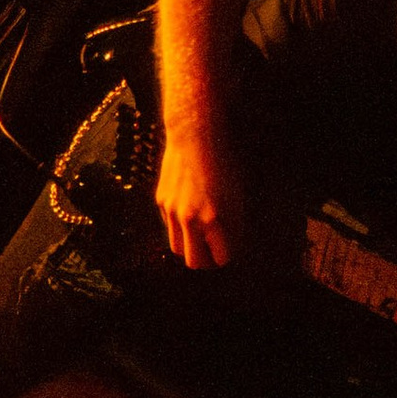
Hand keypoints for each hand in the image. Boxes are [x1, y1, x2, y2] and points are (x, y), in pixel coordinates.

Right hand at [157, 126, 240, 269]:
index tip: (230, 249)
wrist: (194, 135)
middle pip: (194, 262)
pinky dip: (180, 227)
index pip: (221, 257)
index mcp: (213, 218)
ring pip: (177, 248)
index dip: (227, 255)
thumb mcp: (236, 194)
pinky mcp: (160, 201)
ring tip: (201, 236)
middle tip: (214, 251)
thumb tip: (231, 244)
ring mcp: (171, 211)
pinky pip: (169, 226)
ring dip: (189, 247)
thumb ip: (233, 223)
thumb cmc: (223, 161)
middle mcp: (189, 218)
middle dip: (206, 261)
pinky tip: (190, 212)